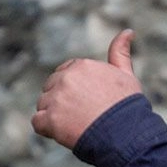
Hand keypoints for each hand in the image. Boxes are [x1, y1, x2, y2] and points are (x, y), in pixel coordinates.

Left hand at [32, 29, 141, 148]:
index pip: (65, 74)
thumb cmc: (127, 107)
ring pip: (43, 105)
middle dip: (62, 101)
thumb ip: (120, 52)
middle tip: (83, 115)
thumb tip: (128, 31)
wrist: (126, 134)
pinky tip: (65, 132)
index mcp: (81, 66)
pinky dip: (47, 129)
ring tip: (77, 125)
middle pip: (51, 88)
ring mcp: (56, 98)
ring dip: (55, 116)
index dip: (74, 90)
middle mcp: (66, 78)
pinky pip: (37, 122)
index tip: (87, 102)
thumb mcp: (126, 75)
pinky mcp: (50, 119)